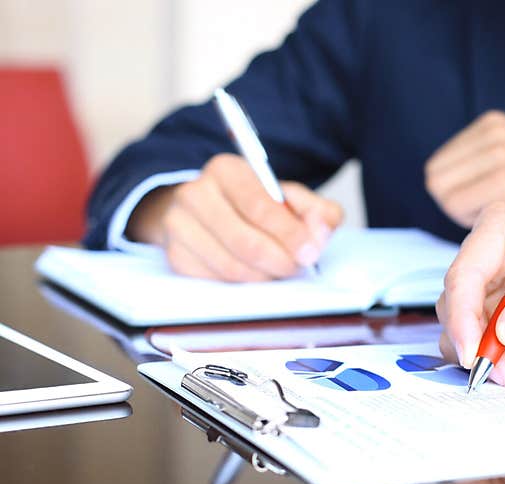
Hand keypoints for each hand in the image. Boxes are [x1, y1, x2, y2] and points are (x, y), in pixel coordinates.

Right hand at [128, 154, 343, 281]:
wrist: (208, 212)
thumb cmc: (256, 206)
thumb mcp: (290, 198)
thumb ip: (316, 211)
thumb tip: (320, 229)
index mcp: (226, 170)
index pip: (260, 206)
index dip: (290, 234)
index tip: (311, 252)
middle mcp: (195, 193)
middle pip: (245, 241)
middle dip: (280, 260)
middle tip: (297, 267)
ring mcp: (179, 225)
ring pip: (231, 267)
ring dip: (264, 276)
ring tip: (279, 269)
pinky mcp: (175, 255)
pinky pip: (216, 281)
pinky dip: (243, 284)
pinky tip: (255, 273)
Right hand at [435, 202, 504, 384]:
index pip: (465, 273)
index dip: (462, 315)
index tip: (473, 353)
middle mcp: (492, 258)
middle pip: (456, 305)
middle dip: (477, 345)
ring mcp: (495, 291)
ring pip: (466, 332)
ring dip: (491, 359)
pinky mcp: (502, 321)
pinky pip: (484, 348)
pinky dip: (504, 364)